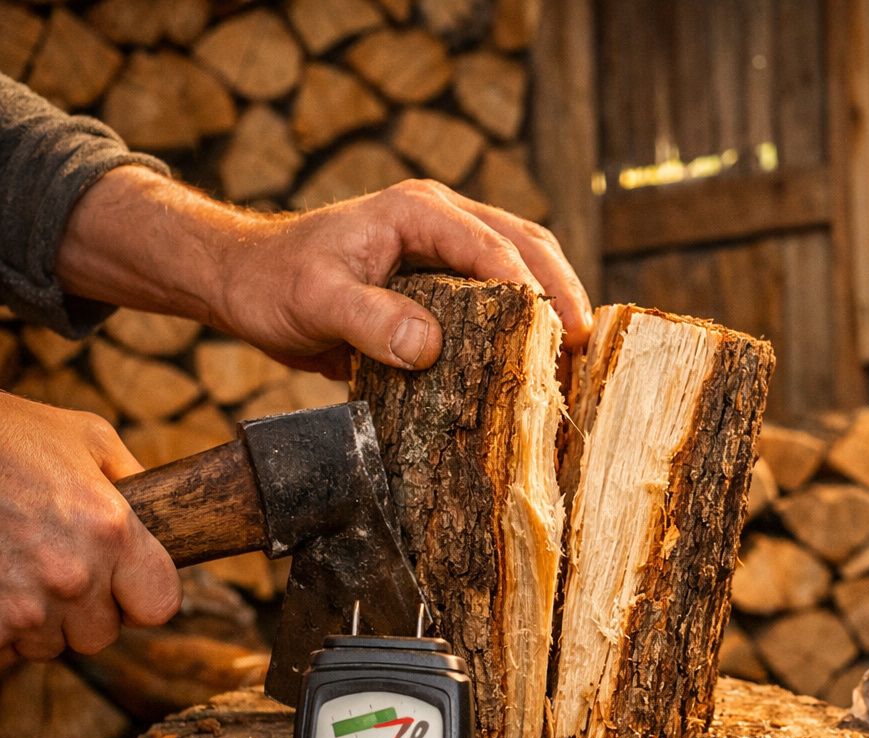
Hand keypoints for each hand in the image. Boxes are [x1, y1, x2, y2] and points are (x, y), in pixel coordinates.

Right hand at [0, 394, 180, 662]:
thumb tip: (163, 511)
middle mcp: (73, 575)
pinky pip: (5, 646)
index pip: (159, 606)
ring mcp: (23, 604)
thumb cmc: (8, 434)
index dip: (143, 597)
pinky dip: (1, 626)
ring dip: (40, 619)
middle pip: (102, 634)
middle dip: (86, 610)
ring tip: (20, 571)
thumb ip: (132, 479)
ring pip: (49, 644)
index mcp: (112, 531)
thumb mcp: (88, 437)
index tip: (125, 584)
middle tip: (59, 570)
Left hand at [56, 168, 592, 378]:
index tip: (556, 332)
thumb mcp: (315, 302)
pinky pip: (500, 290)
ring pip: (523, 263)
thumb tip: (431, 346)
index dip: (533, 287)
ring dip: (553, 302)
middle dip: (562, 292)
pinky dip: (526, 318)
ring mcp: (447, 246)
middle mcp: (442, 219)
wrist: (247, 281)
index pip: (494, 244)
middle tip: (582, 344)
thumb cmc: (275, 283)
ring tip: (574, 354)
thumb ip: (371, 320)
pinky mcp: (444, 277)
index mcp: (418, 211)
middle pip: (528, 245)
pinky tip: (539, 356)